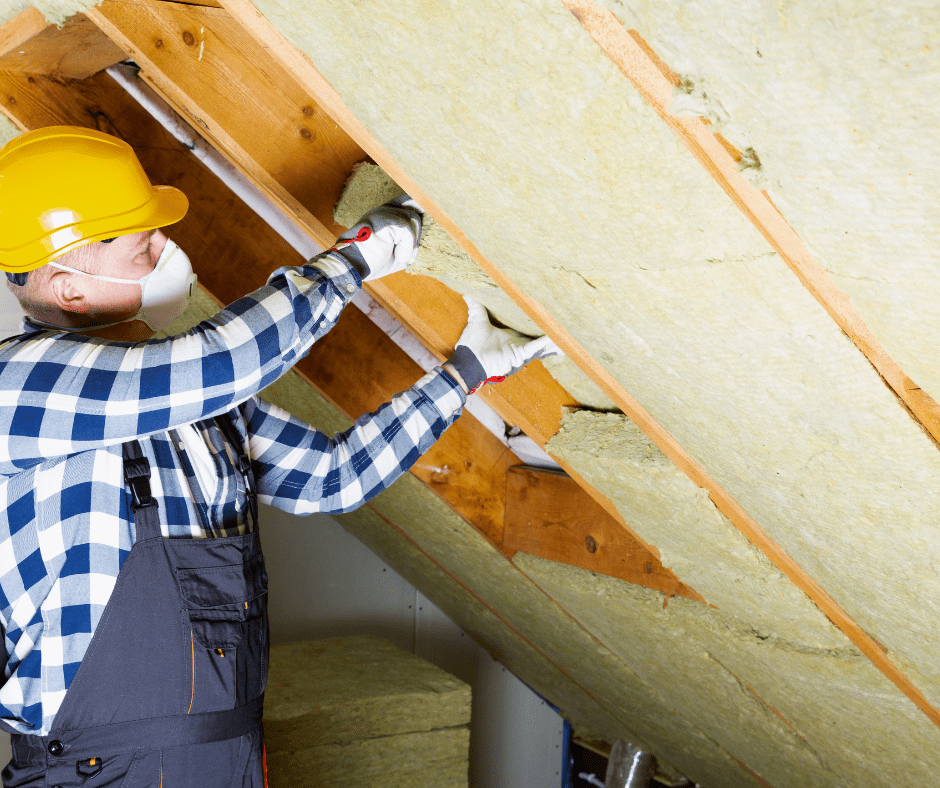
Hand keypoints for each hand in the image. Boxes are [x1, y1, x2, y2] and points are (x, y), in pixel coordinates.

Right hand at [329, 194, 421, 280]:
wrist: (351, 266)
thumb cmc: (370, 262)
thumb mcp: (395, 253)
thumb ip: (408, 245)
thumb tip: (422, 245)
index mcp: (385, 215)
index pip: (408, 200)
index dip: (419, 205)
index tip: (429, 215)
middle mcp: (384, 210)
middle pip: (414, 211)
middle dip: (417, 234)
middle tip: (409, 255)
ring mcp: (383, 213)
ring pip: (413, 220)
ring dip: (411, 243)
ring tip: (400, 257)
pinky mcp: (384, 219)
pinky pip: (407, 230)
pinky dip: (406, 247)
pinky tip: (398, 256)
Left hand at [445, 297, 561, 393]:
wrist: (468, 360)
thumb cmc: (472, 344)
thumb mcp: (477, 320)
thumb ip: (476, 306)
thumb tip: (467, 292)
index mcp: (511, 335)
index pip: (528, 326)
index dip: (538, 320)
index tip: (548, 312)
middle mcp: (519, 342)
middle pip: (540, 336)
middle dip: (552, 331)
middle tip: (567, 322)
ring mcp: (521, 349)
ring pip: (542, 343)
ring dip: (554, 338)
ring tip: (570, 332)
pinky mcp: (520, 354)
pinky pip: (536, 347)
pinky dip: (546, 342)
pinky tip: (558, 338)